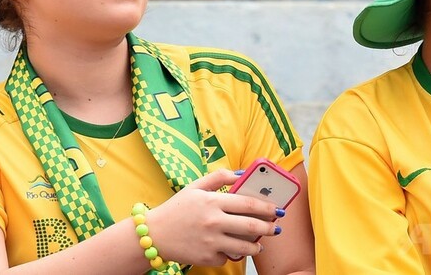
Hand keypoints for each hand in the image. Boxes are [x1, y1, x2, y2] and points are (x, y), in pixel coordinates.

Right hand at [148, 169, 281, 265]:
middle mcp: (213, 222)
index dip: (267, 207)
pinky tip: (230, 249)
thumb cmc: (176, 209)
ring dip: (257, 246)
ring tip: (260, 244)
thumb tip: (242, 173)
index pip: (247, 203)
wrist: (153, 235)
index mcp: (212, 201)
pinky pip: (227, 257)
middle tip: (275, 228)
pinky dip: (231, 254)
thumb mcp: (195, 187)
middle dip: (268, 228)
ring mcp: (210, 242)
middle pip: (251, 226)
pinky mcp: (206, 258)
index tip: (277, 209)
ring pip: (244, 247)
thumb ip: (219, 177)